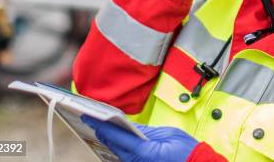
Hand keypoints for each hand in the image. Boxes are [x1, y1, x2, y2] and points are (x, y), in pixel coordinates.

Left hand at [81, 115, 197, 161]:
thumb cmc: (185, 152)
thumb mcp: (165, 134)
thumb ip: (145, 131)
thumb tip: (128, 125)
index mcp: (142, 150)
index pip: (116, 135)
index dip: (101, 124)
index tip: (89, 116)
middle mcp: (136, 160)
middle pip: (112, 144)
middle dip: (100, 131)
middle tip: (88, 119)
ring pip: (116, 151)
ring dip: (107, 139)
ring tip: (97, 127)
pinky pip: (125, 156)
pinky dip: (117, 147)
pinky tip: (112, 139)